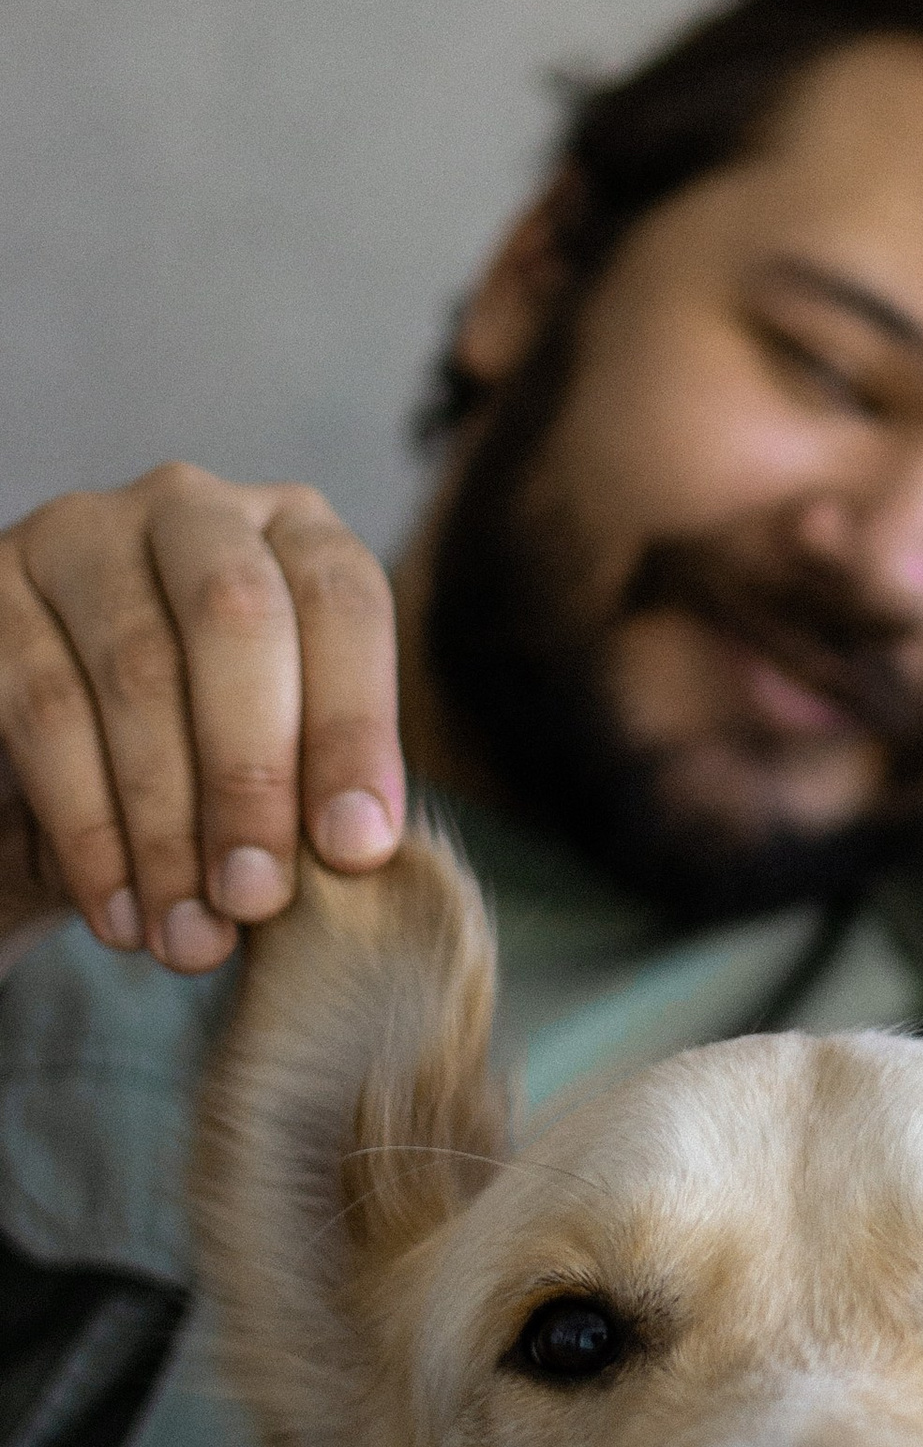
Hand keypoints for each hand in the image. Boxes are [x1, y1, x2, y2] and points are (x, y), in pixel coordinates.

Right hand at [0, 464, 404, 970]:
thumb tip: (354, 848)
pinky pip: (43, 713)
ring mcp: (78, 538)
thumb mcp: (274, 763)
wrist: (47, 782)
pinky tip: (119, 911)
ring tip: (189, 936)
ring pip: (135, 672)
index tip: (356, 850)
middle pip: (235, 615)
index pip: (341, 601)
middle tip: (256, 898)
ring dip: (167, 826)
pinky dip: (89, 830)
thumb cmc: (197, 767)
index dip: (353, 727)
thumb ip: (317, 784)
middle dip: (252, 775)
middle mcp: (189, 509)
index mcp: (293, 530)